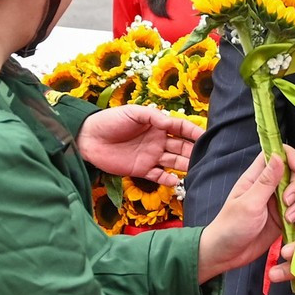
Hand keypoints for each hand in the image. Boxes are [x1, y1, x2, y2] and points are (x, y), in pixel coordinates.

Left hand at [78, 105, 200, 183]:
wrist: (88, 138)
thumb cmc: (110, 120)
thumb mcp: (132, 113)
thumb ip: (152, 116)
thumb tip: (169, 122)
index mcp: (157, 125)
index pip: (181, 128)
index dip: (193, 132)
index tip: (206, 137)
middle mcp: (158, 141)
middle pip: (181, 147)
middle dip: (194, 151)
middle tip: (206, 157)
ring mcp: (150, 156)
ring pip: (174, 162)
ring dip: (186, 165)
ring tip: (197, 169)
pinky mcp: (141, 170)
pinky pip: (158, 176)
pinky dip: (168, 179)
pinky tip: (177, 181)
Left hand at [196, 148, 294, 282]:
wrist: (227, 255)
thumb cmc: (231, 227)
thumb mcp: (249, 204)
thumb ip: (266, 181)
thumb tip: (279, 156)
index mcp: (257, 177)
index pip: (277, 154)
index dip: (291, 156)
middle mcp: (270, 187)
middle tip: (287, 203)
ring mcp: (279, 202)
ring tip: (290, 220)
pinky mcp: (285, 218)